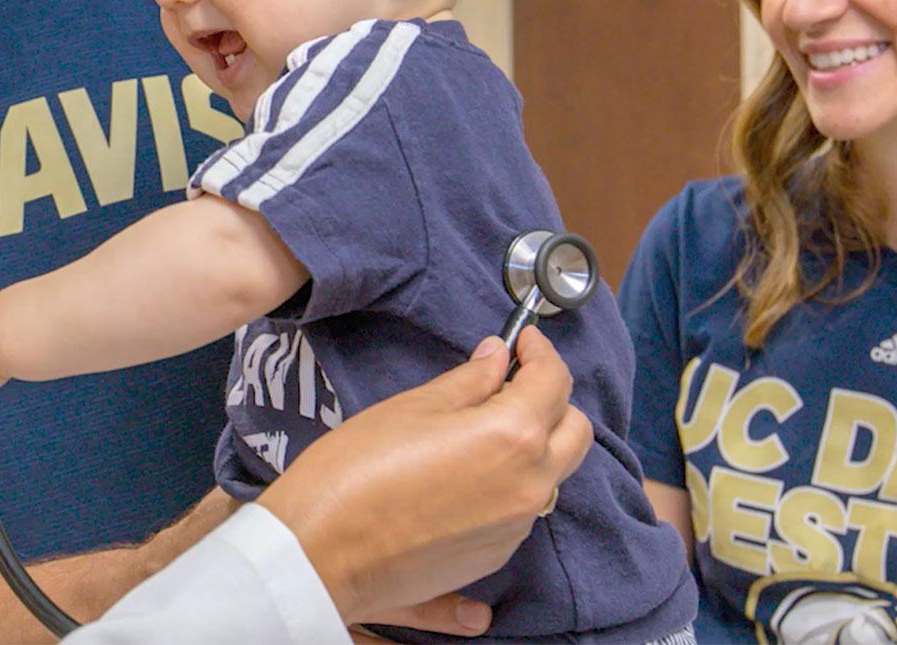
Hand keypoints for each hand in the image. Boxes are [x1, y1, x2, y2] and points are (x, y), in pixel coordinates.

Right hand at [257, 328, 591, 627]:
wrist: (321, 554)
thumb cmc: (355, 473)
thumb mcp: (411, 407)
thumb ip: (468, 381)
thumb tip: (497, 358)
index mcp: (511, 437)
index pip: (554, 381)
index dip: (540, 352)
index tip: (523, 341)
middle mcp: (529, 485)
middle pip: (575, 432)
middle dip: (552, 400)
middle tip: (511, 383)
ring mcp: (517, 527)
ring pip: (552, 474)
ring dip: (534, 444)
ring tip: (482, 429)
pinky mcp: (497, 556)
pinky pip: (523, 510)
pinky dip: (510, 484)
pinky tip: (466, 475)